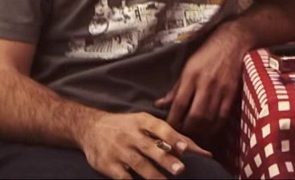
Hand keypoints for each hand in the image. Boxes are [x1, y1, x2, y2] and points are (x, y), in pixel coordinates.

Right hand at [75, 111, 211, 179]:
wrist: (90, 127)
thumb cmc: (127, 126)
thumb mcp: (146, 123)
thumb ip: (172, 136)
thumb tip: (204, 152)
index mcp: (142, 121)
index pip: (160, 128)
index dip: (173, 138)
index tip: (185, 149)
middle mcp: (130, 135)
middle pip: (150, 148)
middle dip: (165, 159)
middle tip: (180, 169)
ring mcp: (118, 150)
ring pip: (138, 164)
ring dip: (154, 175)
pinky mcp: (108, 165)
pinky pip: (123, 178)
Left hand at [155, 24, 248, 137]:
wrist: (234, 42)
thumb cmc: (208, 52)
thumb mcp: (187, 66)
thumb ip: (175, 88)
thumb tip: (159, 105)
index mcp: (191, 76)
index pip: (179, 104)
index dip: (172, 120)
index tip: (167, 129)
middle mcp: (206, 84)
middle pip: (194, 116)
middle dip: (186, 130)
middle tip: (180, 136)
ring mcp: (221, 90)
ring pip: (209, 119)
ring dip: (199, 132)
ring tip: (192, 136)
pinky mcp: (232, 94)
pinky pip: (222, 117)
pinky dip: (214, 128)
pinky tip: (208, 132)